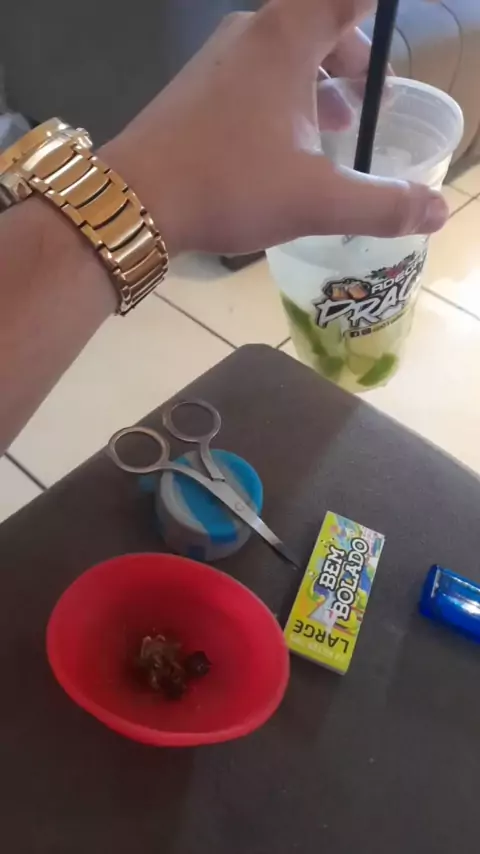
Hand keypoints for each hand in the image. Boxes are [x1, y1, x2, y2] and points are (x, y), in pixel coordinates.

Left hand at [104, 0, 448, 255]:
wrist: (134, 202)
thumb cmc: (229, 186)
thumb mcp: (317, 201)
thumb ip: (382, 204)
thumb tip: (437, 212)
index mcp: (287, 38)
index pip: (348, 0)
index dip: (374, 21)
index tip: (385, 53)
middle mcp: (251, 34)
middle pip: (320, 24)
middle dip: (352, 61)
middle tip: (370, 104)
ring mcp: (218, 60)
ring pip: (285, 54)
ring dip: (318, 85)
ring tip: (337, 130)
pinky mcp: (196, 90)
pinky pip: (254, 77)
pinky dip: (283, 100)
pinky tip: (283, 150)